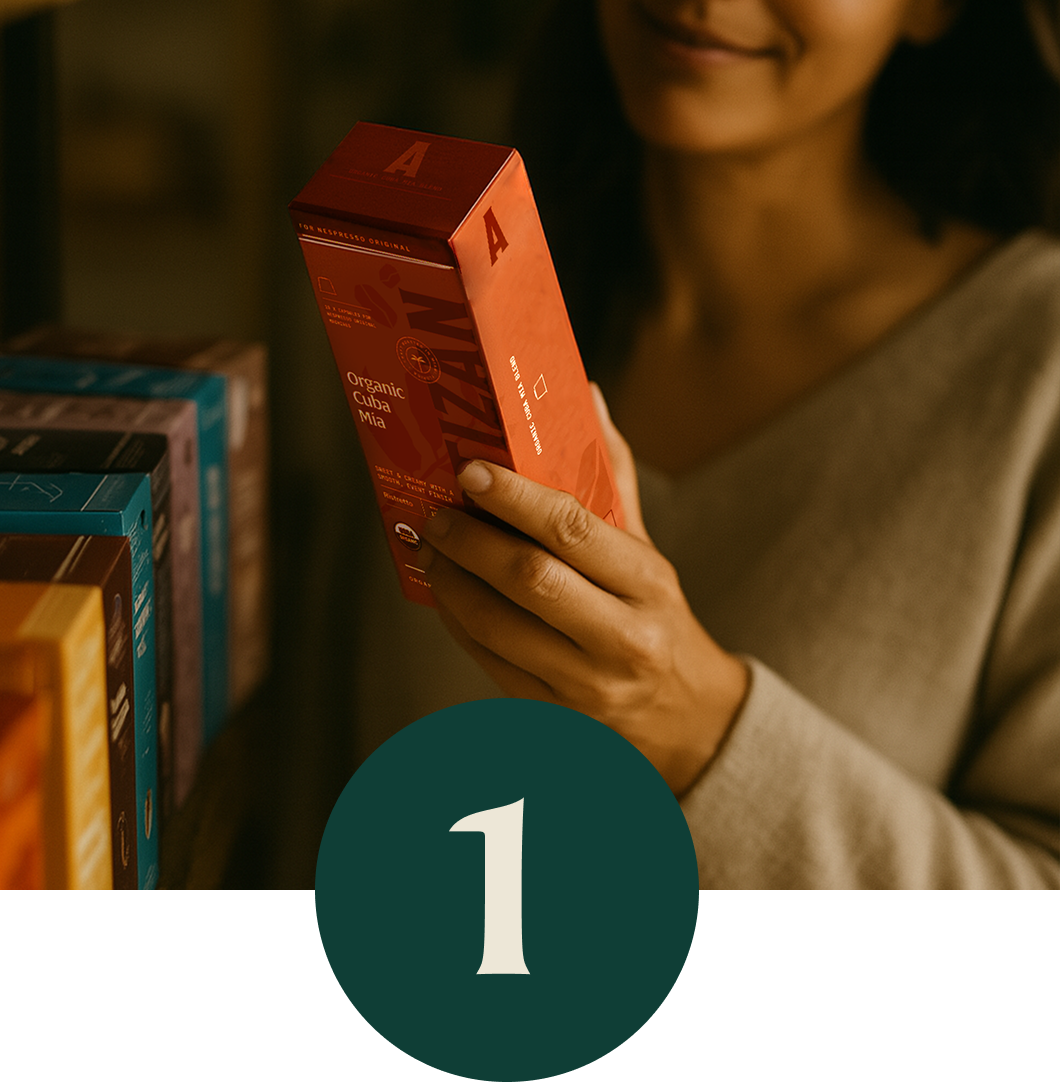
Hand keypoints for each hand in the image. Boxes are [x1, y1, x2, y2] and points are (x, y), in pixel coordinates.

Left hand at [420, 386, 749, 797]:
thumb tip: (586, 394)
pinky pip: (490, 662)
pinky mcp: (556, 715)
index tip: (470, 471)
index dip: (514, 498)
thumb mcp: (646, 548)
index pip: (573, 530)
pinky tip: (443, 591)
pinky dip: (457, 621)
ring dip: (451, 582)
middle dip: (470, 540)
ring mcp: (588, 683)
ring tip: (427, 546)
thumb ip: (611, 474)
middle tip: (435, 512)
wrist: (684, 716)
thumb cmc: (653, 613)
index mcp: (648, 581)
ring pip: (499, 626)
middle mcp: (623, 635)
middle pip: (529, 579)